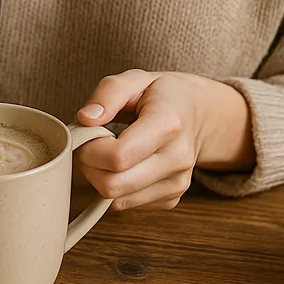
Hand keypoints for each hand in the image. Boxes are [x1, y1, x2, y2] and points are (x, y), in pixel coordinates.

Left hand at [75, 70, 255, 210]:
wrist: (199, 113)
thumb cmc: (163, 94)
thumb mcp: (134, 79)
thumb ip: (108, 93)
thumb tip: (85, 119)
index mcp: (168, 124)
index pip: (118, 157)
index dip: (90, 149)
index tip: (87, 133)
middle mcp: (177, 158)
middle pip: (113, 185)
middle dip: (89, 167)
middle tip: (90, 146)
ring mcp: (178, 183)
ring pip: (117, 201)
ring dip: (100, 179)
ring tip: (107, 153)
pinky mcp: (172, 198)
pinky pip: (127, 205)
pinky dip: (116, 188)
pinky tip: (123, 165)